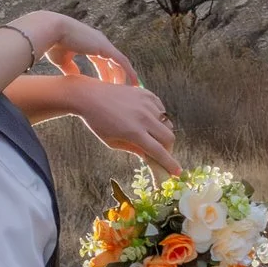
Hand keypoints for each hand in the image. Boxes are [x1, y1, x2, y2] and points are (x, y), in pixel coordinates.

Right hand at [12, 11, 138, 86]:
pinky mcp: (105, 47)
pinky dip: (129, 72)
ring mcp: (103, 44)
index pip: (102, 60)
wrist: (53, 31)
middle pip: (112, 63)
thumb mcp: (63, 60)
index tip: (108, 84)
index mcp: (89, 44)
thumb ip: (70, 69)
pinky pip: (122, 62)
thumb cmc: (54, 44)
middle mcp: (99, 42)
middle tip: (119, 92)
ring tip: (127, 92)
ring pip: (119, 63)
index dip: (106, 72)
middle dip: (116, 77)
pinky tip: (135, 83)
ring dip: (123, 77)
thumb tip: (75, 78)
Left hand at [60, 76, 176, 168]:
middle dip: (168, 148)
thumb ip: (133, 149)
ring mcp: (146, 104)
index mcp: (134, 132)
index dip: (169, 163)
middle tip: (160, 152)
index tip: (177, 172)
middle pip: (169, 137)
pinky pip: (162, 109)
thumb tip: (150, 156)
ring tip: (151, 135)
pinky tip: (148, 120)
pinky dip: (159, 117)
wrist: (90, 96)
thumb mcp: (112, 142)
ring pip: (167, 123)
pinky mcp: (146, 94)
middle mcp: (144, 117)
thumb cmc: (98, 123)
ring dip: (163, 133)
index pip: (159, 151)